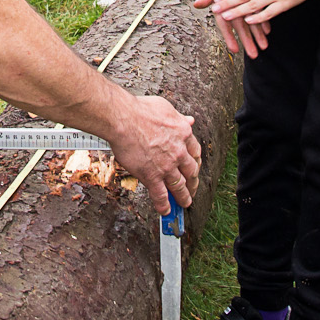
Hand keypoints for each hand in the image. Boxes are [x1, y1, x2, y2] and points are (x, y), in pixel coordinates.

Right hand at [104, 92, 201, 214]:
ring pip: (180, 186)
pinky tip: (166, 210)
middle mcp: (179, 152)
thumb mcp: (166, 108)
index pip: (195, 152)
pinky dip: (164, 205)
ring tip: (185, 203)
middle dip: (193, 182)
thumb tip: (189, 120)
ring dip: (183, 197)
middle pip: (191, 171)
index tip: (195, 166)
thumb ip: (179, 118)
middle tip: (192, 187)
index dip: (196, 161)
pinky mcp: (152, 176)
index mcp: (183, 134)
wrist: (124, 119)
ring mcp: (167, 166)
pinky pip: (161, 195)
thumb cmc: (140, 110)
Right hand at [191, 0, 271, 56]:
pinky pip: (259, 13)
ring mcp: (243, 7)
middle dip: (247, 42)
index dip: (230, 38)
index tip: (235, 50)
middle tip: (254, 55)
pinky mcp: (253, 0)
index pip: (226, 26)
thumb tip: (196, 5)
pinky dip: (263, 21)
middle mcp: (234, 10)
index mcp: (223, 8)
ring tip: (264, 47)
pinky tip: (268, 31)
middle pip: (241, 29)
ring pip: (252, 23)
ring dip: (258, 35)